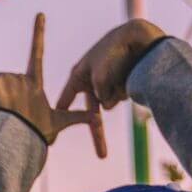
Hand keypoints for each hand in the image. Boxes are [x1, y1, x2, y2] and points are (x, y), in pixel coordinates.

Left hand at [0, 13, 89, 144]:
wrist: (17, 137)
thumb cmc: (36, 131)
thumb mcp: (58, 123)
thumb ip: (76, 117)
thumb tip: (97, 117)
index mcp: (34, 82)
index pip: (38, 52)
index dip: (39, 33)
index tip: (40, 14)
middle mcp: (21, 76)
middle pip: (10, 81)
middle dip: (9, 96)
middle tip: (14, 114)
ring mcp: (6, 78)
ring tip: (5, 114)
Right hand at [55, 19, 166, 155]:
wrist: (137, 36)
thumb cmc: (113, 51)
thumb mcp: (99, 74)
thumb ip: (100, 94)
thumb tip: (107, 106)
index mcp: (79, 76)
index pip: (66, 99)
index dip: (60, 115)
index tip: (53, 133)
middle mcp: (91, 82)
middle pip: (92, 113)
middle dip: (98, 136)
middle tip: (103, 156)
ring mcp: (108, 85)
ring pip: (111, 102)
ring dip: (116, 93)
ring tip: (120, 72)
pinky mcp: (122, 85)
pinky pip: (121, 96)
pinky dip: (125, 89)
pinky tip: (129, 73)